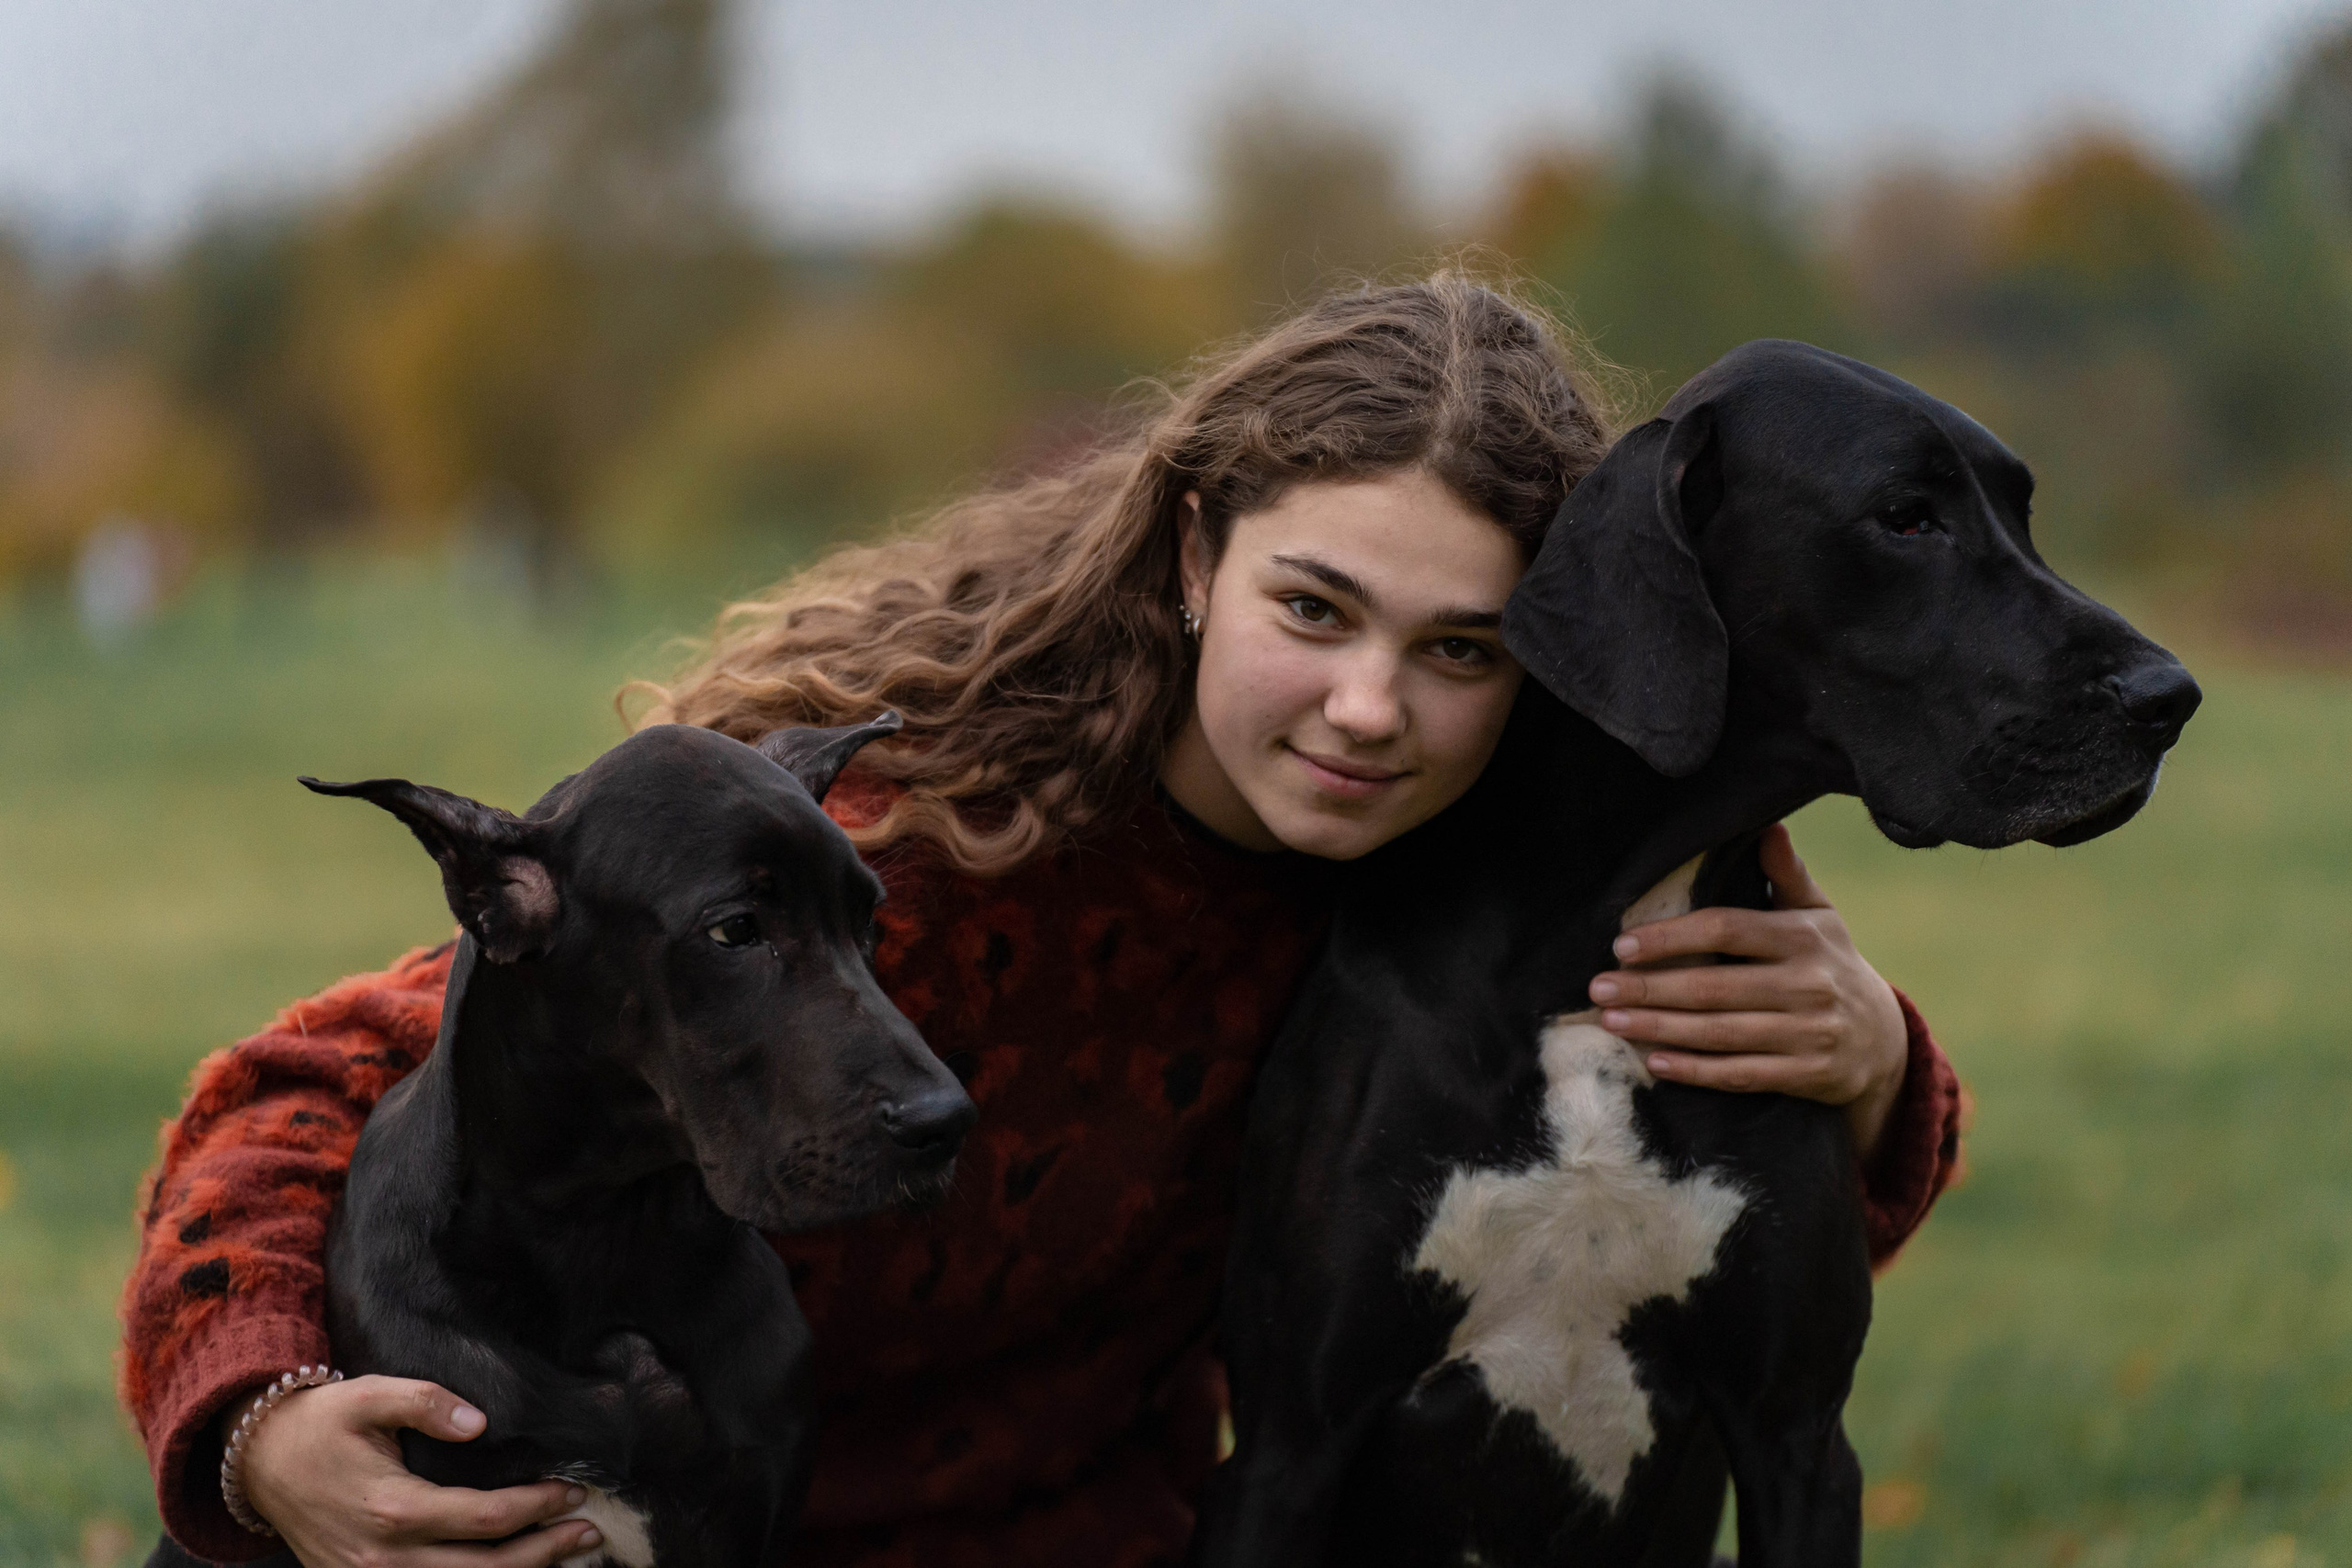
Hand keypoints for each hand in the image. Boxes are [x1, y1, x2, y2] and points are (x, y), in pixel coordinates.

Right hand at [236, 1375, 600, 1567]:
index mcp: (395, 1509)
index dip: (538, 1506)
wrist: (258, 1461)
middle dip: (544, 1552)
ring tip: (565, 1556)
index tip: (574, 1491)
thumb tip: (479, 1423)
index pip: (487, 1517)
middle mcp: (386, 1557)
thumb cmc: (320, 1423)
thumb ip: (425, 1402)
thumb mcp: (369, 1395)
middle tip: (590, 1532)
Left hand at [1586, 823, 1909, 1158]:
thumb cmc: (1830, 964)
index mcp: (1803, 937)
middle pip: (1713, 987)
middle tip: (1598, 987)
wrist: (1884, 1039)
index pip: (1725, 930)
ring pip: (1721, 1033)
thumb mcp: (1819, 916)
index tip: (1622, 946)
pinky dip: (1696, 1070)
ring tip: (1611, 1020)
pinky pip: (1741, 1075)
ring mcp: (1809, 1034)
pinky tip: (1655, 1061)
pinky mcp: (1807, 1076)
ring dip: (1660, 1028)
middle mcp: (1808, 984)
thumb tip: (1769, 826)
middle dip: (1650, 988)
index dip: (1671, 938)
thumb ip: (1787, 875)